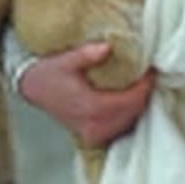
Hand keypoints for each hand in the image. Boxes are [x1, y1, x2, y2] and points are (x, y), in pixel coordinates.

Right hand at [19, 43, 153, 146]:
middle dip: (143, 93)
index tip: (150, 71)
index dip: (144, 86)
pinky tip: (128, 99)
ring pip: (129, 121)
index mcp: (91, 108)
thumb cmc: (49, 73)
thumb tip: (108, 47)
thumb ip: (86, 54)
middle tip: (147, 75)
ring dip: (137, 104)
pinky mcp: (94, 137)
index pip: (130, 100)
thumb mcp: (64, 60)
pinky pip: (121, 128)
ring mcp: (94, 134)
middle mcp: (95, 125)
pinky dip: (128, 114)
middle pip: (133, 112)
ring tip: (140, 85)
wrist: (34, 90)